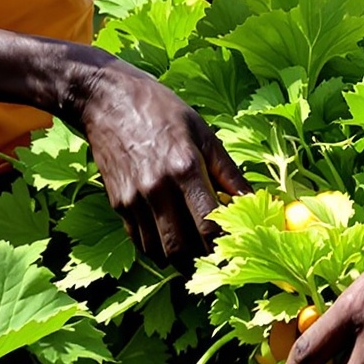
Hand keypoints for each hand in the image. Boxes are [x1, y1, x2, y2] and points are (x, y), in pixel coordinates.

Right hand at [66, 55, 247, 260]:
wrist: (108, 100)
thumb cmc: (163, 111)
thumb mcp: (203, 134)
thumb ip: (229, 173)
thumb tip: (254, 200)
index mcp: (185, 168)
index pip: (208, 224)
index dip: (224, 246)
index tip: (238, 253)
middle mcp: (157, 188)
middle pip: (182, 247)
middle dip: (203, 262)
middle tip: (218, 262)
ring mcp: (134, 199)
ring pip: (159, 251)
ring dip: (180, 260)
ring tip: (197, 254)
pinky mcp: (118, 204)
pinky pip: (141, 240)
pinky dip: (158, 248)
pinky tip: (172, 238)